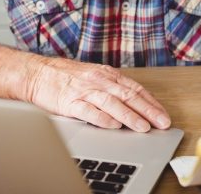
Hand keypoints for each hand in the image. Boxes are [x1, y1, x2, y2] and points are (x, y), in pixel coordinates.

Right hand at [26, 56, 170, 132]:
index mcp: (106, 74)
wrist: (37, 73)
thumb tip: (134, 102)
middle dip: (147, 110)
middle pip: (128, 95)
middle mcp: (98, 80)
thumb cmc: (65, 76)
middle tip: (162, 123)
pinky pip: (89, 111)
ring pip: (112, 103)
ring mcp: (85, 90)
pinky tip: (113, 126)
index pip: (135, 88)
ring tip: (143, 127)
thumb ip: (111, 86)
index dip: (151, 102)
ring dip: (129, 116)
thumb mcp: (93, 75)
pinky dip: (102, 118)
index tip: (163, 115)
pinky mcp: (70, 101)